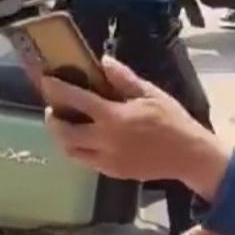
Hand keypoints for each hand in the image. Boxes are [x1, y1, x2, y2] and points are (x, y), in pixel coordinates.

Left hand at [44, 56, 228, 196]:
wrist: (188, 156)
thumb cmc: (171, 120)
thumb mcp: (149, 93)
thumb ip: (123, 78)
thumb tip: (103, 61)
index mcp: (113, 117)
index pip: (76, 100)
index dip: (57, 90)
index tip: (45, 81)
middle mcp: (105, 141)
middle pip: (65, 134)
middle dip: (52, 120)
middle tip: (52, 108)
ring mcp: (108, 160)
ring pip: (72, 152)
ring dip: (61, 138)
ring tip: (64, 124)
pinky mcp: (113, 173)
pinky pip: (86, 162)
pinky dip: (78, 149)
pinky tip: (84, 138)